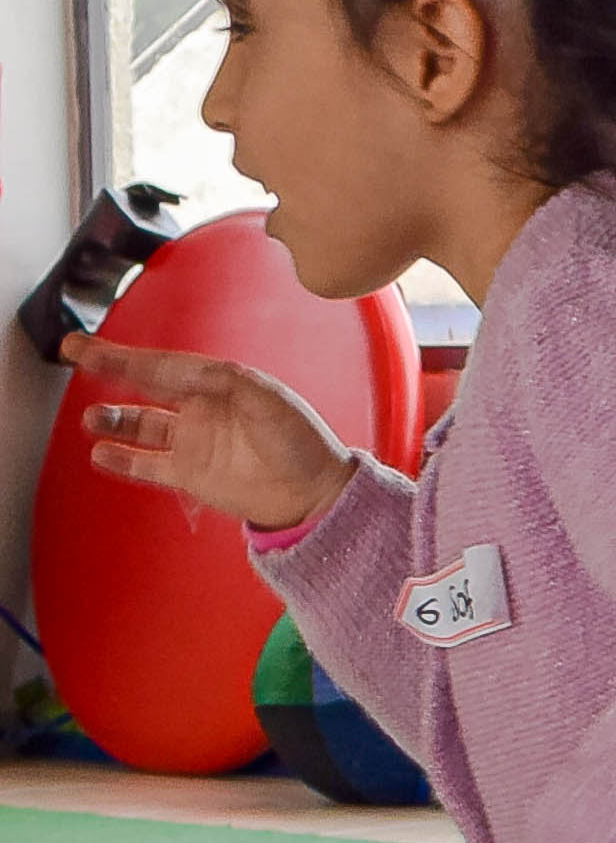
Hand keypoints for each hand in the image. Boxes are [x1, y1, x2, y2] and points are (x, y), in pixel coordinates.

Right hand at [62, 332, 355, 531]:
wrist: (315, 493)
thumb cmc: (299, 440)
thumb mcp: (266, 398)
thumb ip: (224, 381)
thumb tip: (184, 370)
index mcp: (218, 382)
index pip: (164, 363)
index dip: (127, 355)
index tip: (93, 348)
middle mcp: (200, 408)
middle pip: (145, 383)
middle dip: (110, 367)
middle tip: (72, 351)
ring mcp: (193, 442)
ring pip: (141, 425)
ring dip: (114, 420)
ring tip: (91, 418)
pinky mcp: (190, 475)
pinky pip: (147, 465)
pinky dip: (123, 460)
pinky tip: (100, 453)